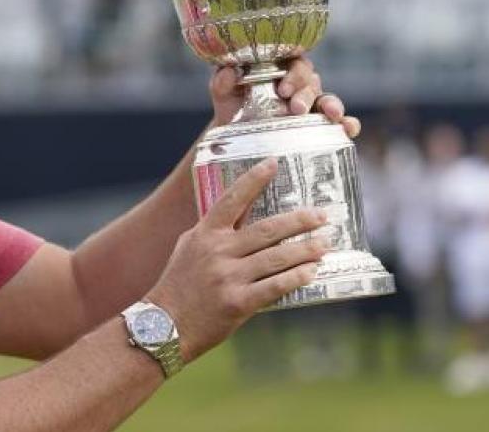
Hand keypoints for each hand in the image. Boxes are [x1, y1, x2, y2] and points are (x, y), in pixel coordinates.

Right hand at [144, 159, 329, 362]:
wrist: (164, 326)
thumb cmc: (179, 284)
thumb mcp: (190, 247)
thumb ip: (214, 230)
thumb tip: (244, 213)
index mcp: (205, 233)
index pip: (233, 198)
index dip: (254, 179)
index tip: (274, 163)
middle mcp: (218, 251)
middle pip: (267, 229)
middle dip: (299, 220)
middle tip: (321, 216)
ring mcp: (228, 277)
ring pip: (277, 257)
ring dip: (305, 249)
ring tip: (324, 244)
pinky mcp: (238, 303)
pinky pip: (275, 286)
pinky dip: (296, 277)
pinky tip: (311, 272)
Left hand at [208, 55, 360, 138]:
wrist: (237, 137)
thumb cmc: (233, 107)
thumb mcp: (224, 93)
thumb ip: (222, 81)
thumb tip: (227, 71)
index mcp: (280, 68)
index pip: (294, 61)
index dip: (292, 73)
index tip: (282, 89)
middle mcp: (300, 83)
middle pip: (311, 81)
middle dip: (305, 94)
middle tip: (295, 108)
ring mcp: (312, 103)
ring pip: (327, 98)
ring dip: (332, 105)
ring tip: (331, 115)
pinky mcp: (320, 124)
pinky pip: (340, 121)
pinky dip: (348, 123)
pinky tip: (350, 130)